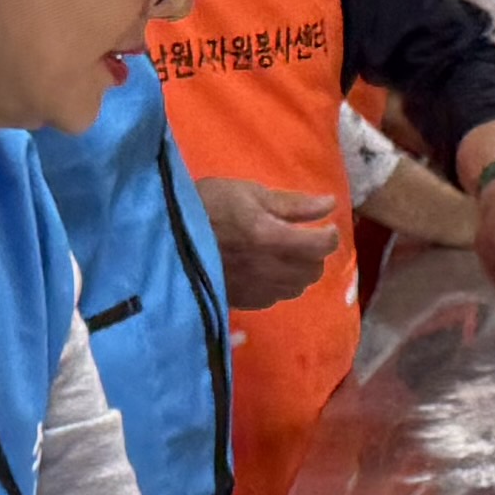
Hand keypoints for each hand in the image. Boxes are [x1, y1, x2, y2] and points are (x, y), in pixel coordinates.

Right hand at [199, 173, 342, 308]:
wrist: (165, 234)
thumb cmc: (207, 204)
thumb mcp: (249, 193)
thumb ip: (292, 204)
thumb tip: (329, 205)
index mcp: (271, 238)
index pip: (320, 246)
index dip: (329, 236)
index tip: (324, 227)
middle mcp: (267, 269)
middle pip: (312, 271)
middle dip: (314, 255)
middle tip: (303, 240)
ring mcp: (253, 289)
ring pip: (296, 289)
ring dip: (298, 272)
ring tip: (284, 256)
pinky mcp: (240, 301)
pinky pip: (273, 299)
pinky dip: (278, 286)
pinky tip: (265, 271)